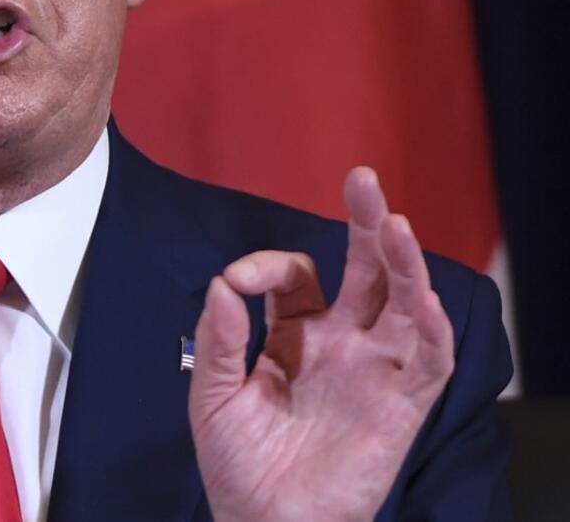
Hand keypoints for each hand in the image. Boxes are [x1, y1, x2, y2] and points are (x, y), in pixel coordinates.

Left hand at [188, 167, 454, 521]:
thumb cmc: (238, 464)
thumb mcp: (211, 397)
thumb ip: (217, 340)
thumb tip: (221, 284)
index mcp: (293, 335)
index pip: (294, 276)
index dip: (265, 266)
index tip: (236, 281)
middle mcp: (340, 343)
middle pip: (365, 270)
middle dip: (366, 224)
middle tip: (363, 180)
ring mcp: (373, 371)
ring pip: (404, 304)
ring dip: (404, 264)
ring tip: (394, 224)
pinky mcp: (399, 406)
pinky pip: (428, 361)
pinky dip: (432, 329)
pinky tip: (422, 298)